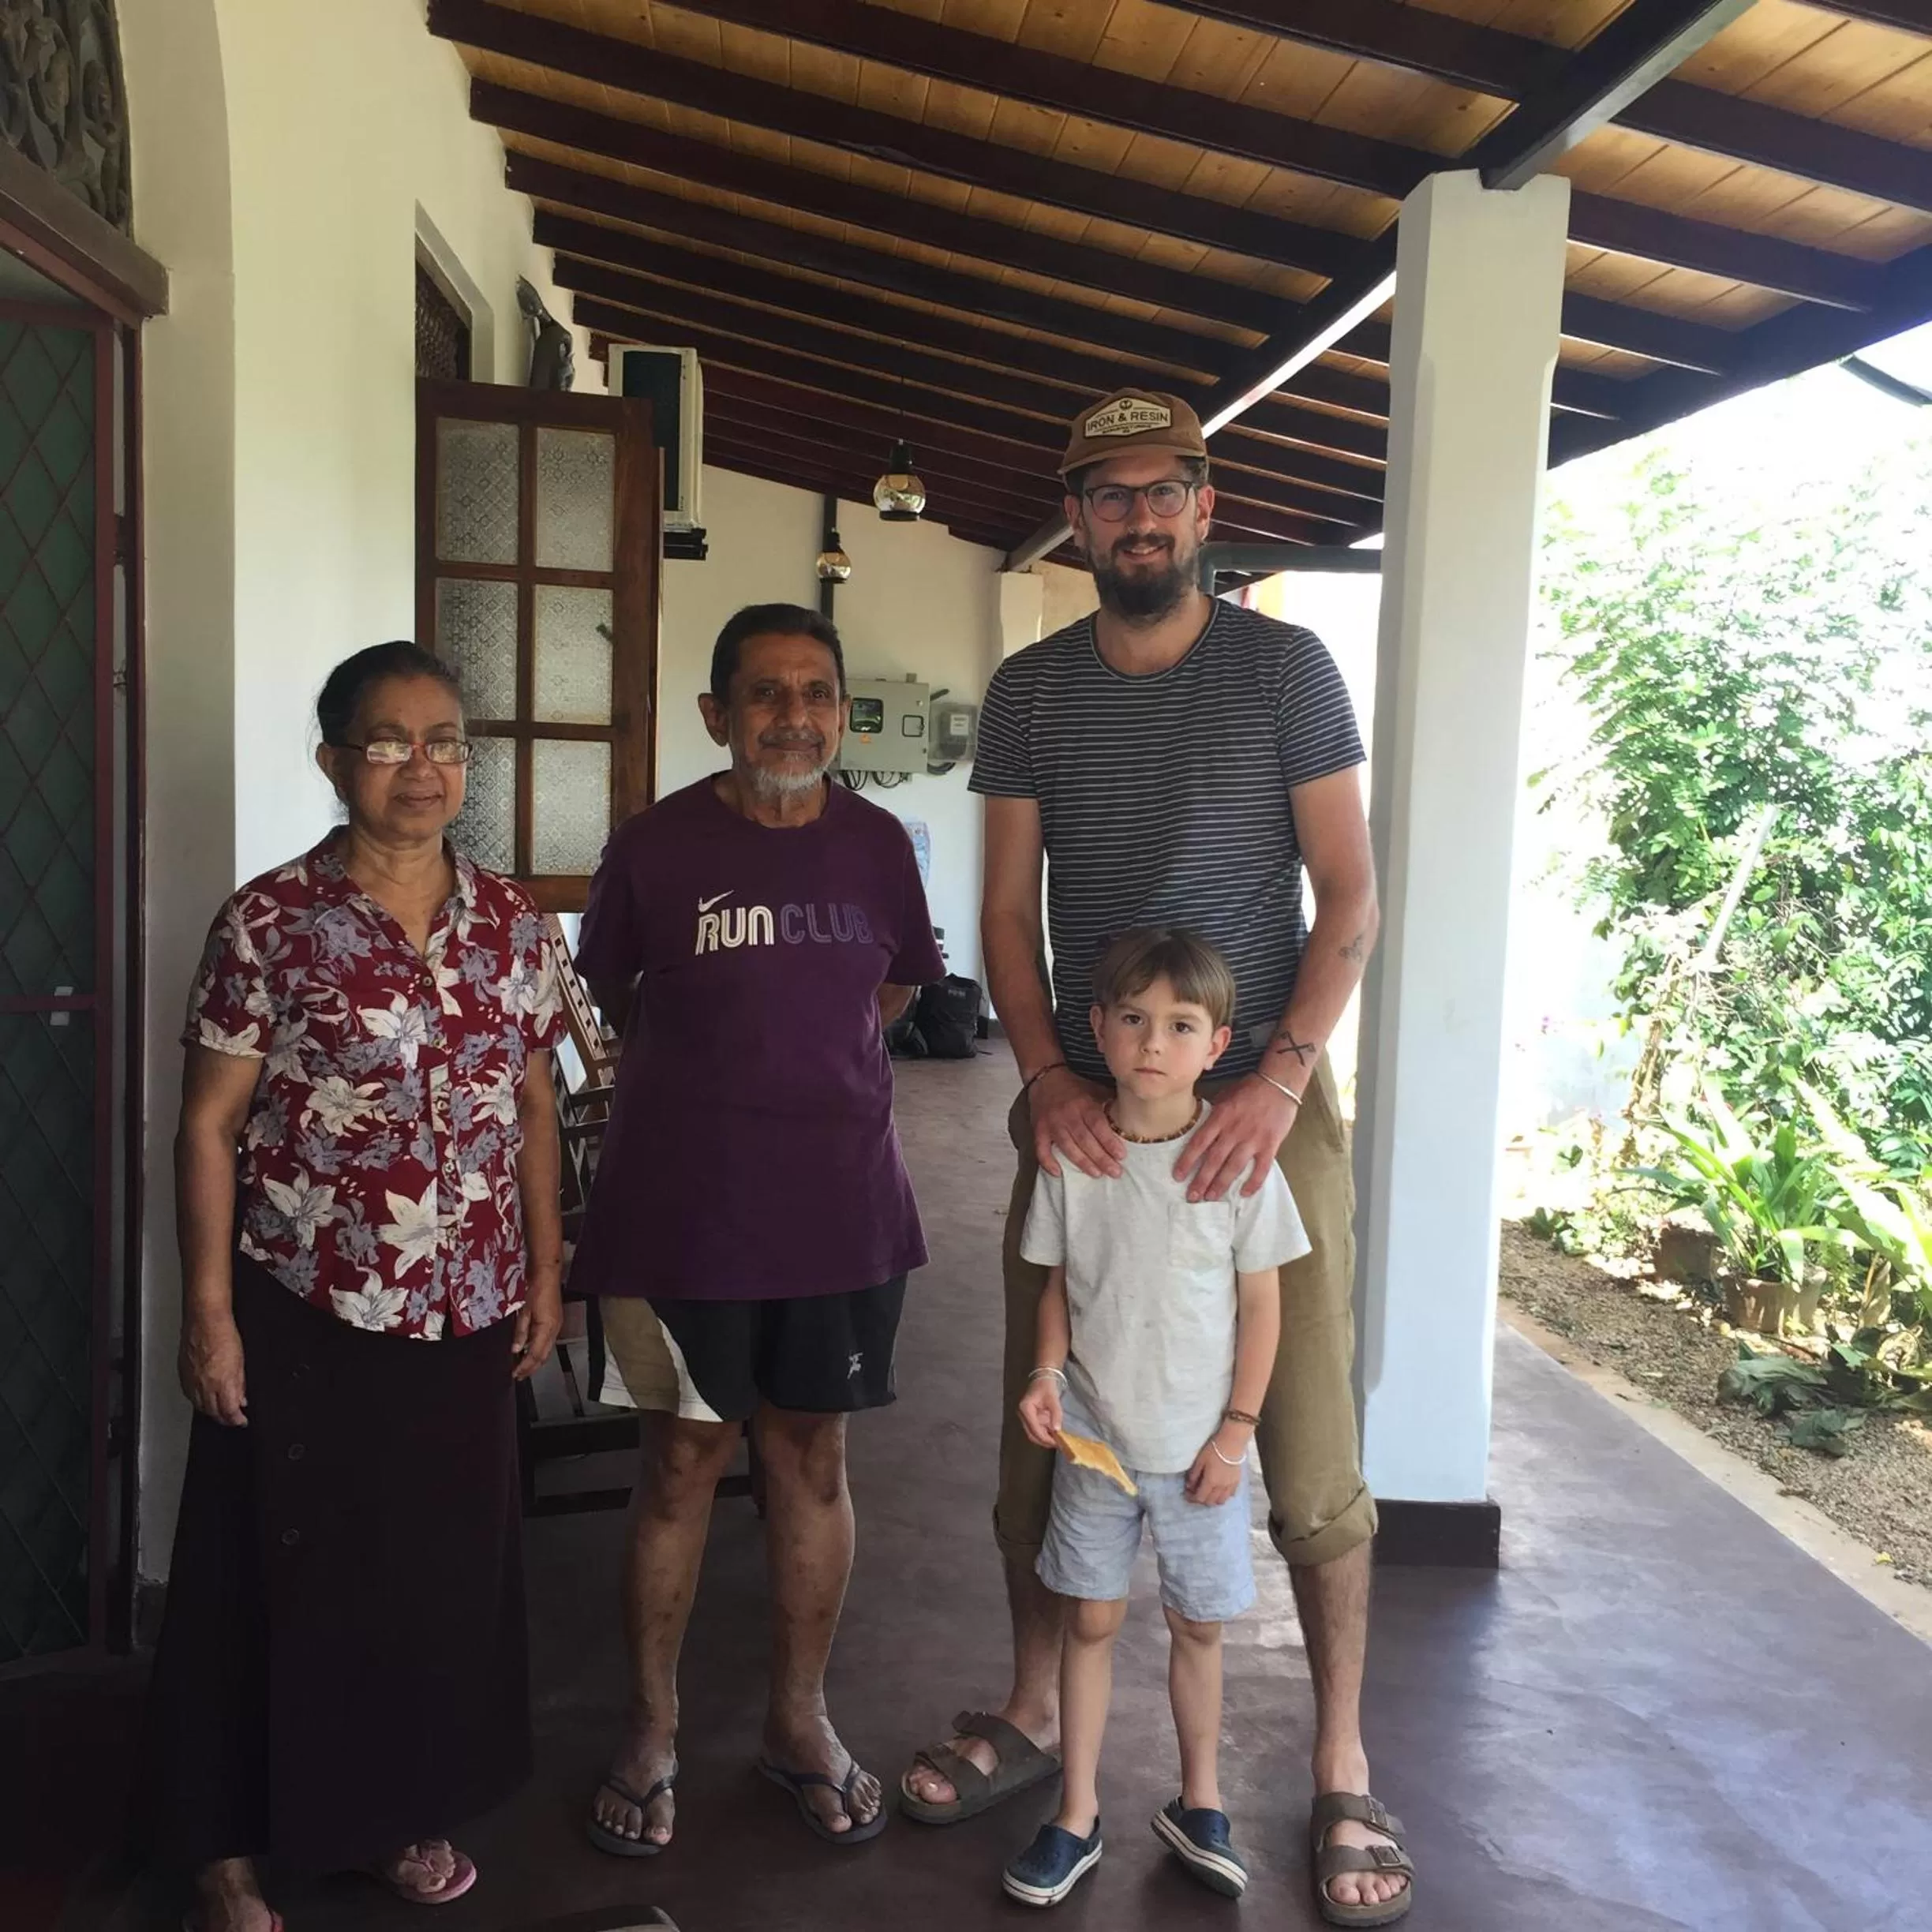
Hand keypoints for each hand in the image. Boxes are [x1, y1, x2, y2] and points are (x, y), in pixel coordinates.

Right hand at [179, 1310, 247, 1425]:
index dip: (236, 1420)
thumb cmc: (224, 1334)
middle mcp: (204, 1385)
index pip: (228, 1412)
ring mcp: (191, 1381)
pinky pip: (190, 1395)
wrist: (205, 1320)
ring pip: (200, 1406)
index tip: (242, 1421)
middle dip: (224, 1418)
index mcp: (222, 1382)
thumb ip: (240, 1383)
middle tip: (232, 1419)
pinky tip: (204, 1399)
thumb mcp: (241, 1361)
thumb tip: (241, 1399)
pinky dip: (198, 1401)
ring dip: (211, 1412)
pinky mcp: (183, 1375)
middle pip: (213, 1412)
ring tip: (220, 1411)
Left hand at [511, 1267, 562, 1381]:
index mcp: (547, 1327)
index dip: (525, 1366)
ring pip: (546, 1349)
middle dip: (531, 1367)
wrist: (546, 1271)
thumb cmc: (535, 1287)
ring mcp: (556, 1325)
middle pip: (544, 1355)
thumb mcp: (523, 1310)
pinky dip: (537, 1349)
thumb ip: (521, 1331)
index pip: (536, 1354)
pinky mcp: (554, 1320)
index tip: (515, 1374)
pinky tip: (529, 1350)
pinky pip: (546, 1341)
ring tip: (522, 1367)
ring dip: (535, 1360)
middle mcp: (554, 1329)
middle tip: (519, 1376)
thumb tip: (516, 1349)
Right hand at [1017, 1375, 1064, 1449]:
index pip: (1034, 1428)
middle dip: (1044, 1441)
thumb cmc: (1047, 1386)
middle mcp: (1022, 1414)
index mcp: (1025, 1408)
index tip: (1056, 1442)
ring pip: (1033, 1434)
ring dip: (1045, 1438)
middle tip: (1058, 1444)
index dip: (1045, 1438)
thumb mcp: (1053, 1399)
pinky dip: (1045, 1433)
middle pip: (1032, 1434)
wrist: (1043, 1378)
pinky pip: (1036, 1429)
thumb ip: (1056, 1414)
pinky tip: (1054, 1435)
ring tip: (1057, 1441)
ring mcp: (1025, 1417)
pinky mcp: (1030, 1418)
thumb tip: (1057, 1430)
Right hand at [1029, 1066, 1125, 1180]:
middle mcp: (1067, 1115)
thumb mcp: (1094, 1089)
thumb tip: (1129, 1116)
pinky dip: (1048, 1162)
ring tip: (1097, 1174)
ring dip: (1082, 1163)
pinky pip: (1041, 1149)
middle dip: (1101, 1158)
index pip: (1098, 1125)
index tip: (1121, 1156)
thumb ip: (1109, 1102)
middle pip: (1085, 1141)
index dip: (1109, 1142)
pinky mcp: (1039, 1130)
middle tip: (1115, 1172)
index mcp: (1083, 1104)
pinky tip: (1058, 1173)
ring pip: (1067, 1147)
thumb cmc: (1073, 1086)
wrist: (1045, 1077)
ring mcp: (1051, 1124)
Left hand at [1174, 1072, 1299, 1201]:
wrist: (1279, 1083)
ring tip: (1210, 1197)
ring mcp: (1253, 1139)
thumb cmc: (1250, 1088)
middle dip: (1201, 1180)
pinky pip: (1261, 1169)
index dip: (1187, 1161)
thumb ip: (1214, 1115)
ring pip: (1233, 1167)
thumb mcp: (1225, 1096)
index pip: (1199, 1143)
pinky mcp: (1270, 1145)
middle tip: (1191, 1196)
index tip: (1178, 1175)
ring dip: (1220, 1184)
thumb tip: (1201, 1130)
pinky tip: (1243, 1193)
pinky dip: (1253, 1183)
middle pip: (1213, 1160)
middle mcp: (1234, 1130)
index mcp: (1220, 1117)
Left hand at [1185, 1428, 1247, 1505]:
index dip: (1192, 1498)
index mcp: (1210, 1482)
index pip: (1200, 1497)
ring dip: (1213, 1500)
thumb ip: (1194, 1474)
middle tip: (1195, 1492)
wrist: (1232, 1443)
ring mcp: (1230, 1485)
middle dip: (1201, 1500)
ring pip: (1221, 1501)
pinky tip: (1220, 1489)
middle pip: (1210, 1502)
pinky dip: (1223, 1495)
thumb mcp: (1200, 1460)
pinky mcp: (1237, 1481)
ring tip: (1208, 1492)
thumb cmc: (1213, 1450)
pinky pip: (1230, 1495)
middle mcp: (1221, 1487)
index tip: (1187, 1494)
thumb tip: (1189, 1486)